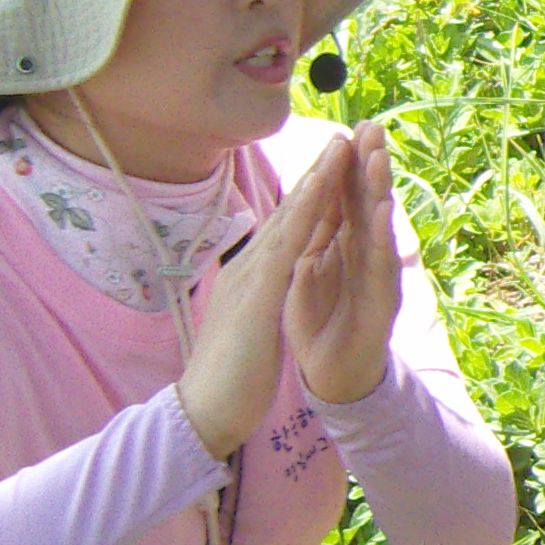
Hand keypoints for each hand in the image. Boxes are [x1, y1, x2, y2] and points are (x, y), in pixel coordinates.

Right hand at [175, 146, 335, 459]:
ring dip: (316, 182)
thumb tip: (268, 276)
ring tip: (340, 147)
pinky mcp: (258, 297)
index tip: (332, 163)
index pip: (285, 227)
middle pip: (288, 213)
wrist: (202, 410)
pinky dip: (306, 218)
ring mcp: (252, 278)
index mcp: (252, 275)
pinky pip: (288, 249)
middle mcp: (250, 266)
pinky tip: (324, 194)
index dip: (309, 194)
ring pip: (289, 220)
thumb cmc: (228, 371)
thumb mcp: (248, 321)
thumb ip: (257, 294)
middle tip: (342, 135)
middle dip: (317, 174)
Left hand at [286, 122, 403, 406]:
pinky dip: (381, 236)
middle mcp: (365, 257)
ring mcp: (377, 280)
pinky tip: (382, 211)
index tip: (347, 128)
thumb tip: (306, 211)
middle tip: (372, 124)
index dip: (347, 165)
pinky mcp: (381, 306)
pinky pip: (380, 266)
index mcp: (342, 248)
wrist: (332, 381)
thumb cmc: (318, 329)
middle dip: (370, 164)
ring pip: (378, 228)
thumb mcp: (305, 278)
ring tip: (378, 157)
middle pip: (368, 203)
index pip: (345, 199)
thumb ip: (311, 244)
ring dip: (380, 191)